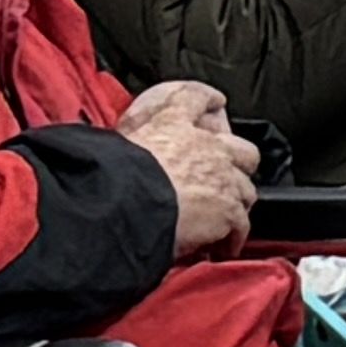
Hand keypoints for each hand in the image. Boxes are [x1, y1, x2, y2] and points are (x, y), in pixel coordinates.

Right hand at [122, 81, 261, 250]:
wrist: (126, 204)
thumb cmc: (110, 175)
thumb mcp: (113, 147)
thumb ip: (121, 144)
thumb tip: (98, 150)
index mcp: (172, 123)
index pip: (195, 98)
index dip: (208, 100)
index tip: (216, 102)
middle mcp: (206, 146)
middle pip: (243, 150)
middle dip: (237, 166)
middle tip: (223, 181)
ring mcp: (222, 177)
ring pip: (246, 190)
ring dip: (235, 204)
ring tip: (221, 221)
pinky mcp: (229, 210)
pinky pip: (241, 225)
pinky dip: (233, 238)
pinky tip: (222, 248)